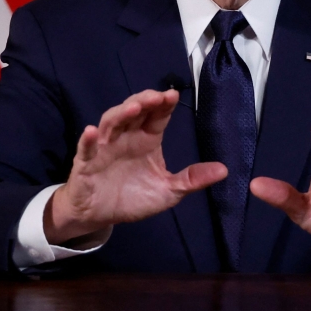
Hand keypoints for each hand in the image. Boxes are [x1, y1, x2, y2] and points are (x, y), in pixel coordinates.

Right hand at [45, 89, 227, 244]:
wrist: (101, 216)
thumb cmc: (133, 197)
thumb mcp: (168, 191)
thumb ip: (192, 180)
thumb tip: (224, 170)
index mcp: (147, 139)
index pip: (156, 116)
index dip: (163, 104)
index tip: (173, 95)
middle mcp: (126, 137)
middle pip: (134, 111)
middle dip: (144, 101)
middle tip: (157, 97)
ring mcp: (105, 147)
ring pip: (111, 122)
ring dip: (121, 113)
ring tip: (134, 108)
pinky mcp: (86, 163)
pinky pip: (86, 148)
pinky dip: (88, 139)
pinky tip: (92, 132)